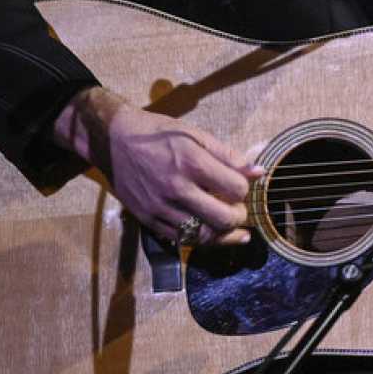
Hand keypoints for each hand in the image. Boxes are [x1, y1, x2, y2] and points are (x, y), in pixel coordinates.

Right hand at [54, 87, 263, 245]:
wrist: (114, 140)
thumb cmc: (158, 134)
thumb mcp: (195, 135)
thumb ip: (228, 156)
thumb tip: (258, 172)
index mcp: (192, 162)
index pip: (235, 189)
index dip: (244, 190)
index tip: (240, 187)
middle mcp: (176, 187)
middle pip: (223, 218)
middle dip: (239, 218)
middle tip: (239, 212)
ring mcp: (160, 206)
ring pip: (203, 235)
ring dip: (223, 234)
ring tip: (232, 229)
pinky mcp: (147, 219)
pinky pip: (180, 239)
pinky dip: (199, 238)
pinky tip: (208, 231)